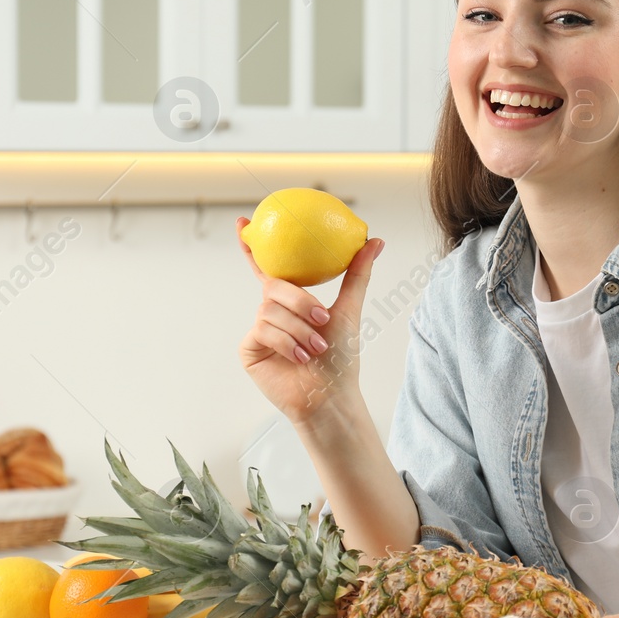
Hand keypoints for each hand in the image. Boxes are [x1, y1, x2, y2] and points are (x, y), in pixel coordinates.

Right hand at [235, 217, 383, 425]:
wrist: (331, 396)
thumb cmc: (341, 359)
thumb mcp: (349, 310)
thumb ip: (357, 273)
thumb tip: (375, 240)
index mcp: (290, 301)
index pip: (268, 268)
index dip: (252, 246)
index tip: (243, 221)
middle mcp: (272, 313)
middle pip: (274, 286)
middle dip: (300, 302)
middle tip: (323, 320)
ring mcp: (259, 331)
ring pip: (271, 310)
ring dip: (299, 329)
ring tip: (316, 348)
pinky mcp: (249, 349)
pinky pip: (263, 330)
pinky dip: (287, 342)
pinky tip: (300, 357)